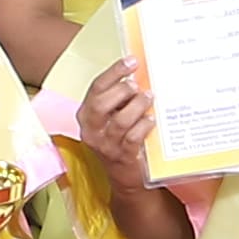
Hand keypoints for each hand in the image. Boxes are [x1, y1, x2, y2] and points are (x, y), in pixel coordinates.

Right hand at [73, 58, 159, 185]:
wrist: (125, 177)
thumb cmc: (121, 139)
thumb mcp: (113, 117)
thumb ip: (119, 99)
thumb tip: (138, 75)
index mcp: (86, 115)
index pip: (96, 88)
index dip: (114, 72)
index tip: (131, 61)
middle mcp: (91, 130)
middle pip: (101, 104)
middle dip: (121, 90)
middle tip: (137, 85)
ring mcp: (105, 145)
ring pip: (119, 121)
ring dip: (137, 106)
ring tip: (149, 98)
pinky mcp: (121, 157)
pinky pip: (132, 139)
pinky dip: (143, 126)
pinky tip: (151, 120)